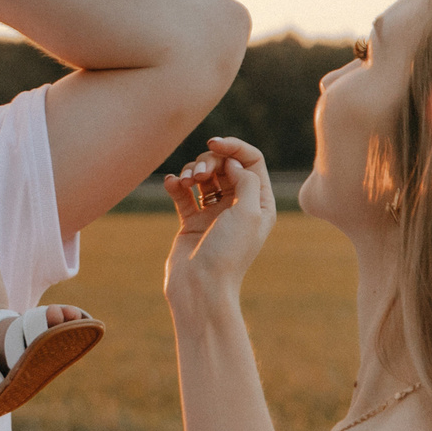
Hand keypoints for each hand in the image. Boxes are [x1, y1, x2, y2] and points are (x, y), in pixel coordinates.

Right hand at [161, 137, 275, 320]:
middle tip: (200, 175)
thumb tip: (231, 162)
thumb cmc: (229, 252)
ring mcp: (214, 212)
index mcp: (260, 203)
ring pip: (203, 176)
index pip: (251, 160)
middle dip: (209, 162)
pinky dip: (176, 183)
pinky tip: (171, 184)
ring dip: (191, 171)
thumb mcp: (249, 212)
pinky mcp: (192, 220)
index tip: (214, 144)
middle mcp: (238, 205)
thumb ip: (245, 179)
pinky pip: (183, 192)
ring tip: (185, 182)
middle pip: (224, 165)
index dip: (233, 147)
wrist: (200, 286)